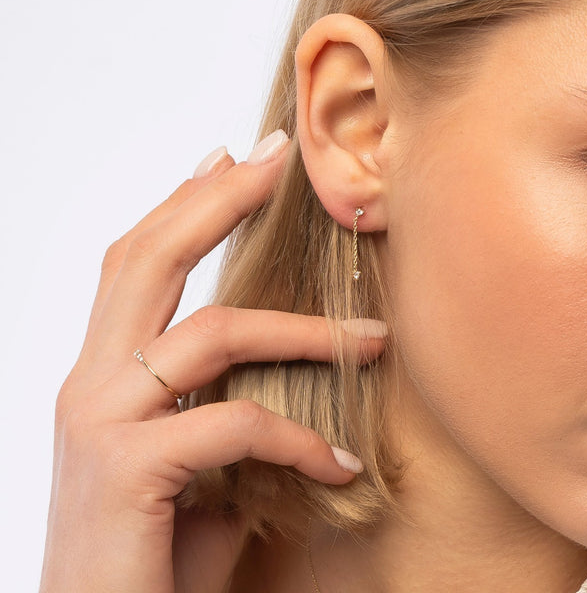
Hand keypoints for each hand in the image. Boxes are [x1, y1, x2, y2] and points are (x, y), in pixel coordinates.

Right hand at [40, 133, 383, 592]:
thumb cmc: (151, 552)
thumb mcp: (193, 461)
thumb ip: (219, 405)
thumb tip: (278, 370)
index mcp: (102, 373)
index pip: (135, 261)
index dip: (181, 203)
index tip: (227, 158)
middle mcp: (90, 384)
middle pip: (148, 258)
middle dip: (216, 199)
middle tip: (276, 159)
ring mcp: (101, 422)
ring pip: (211, 332)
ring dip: (304, 330)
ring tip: (373, 337)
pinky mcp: (126, 471)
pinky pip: (236, 422)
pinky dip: (299, 437)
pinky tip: (337, 462)